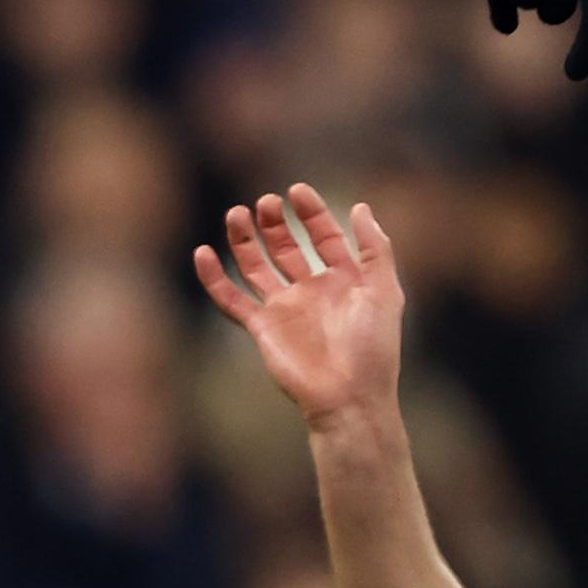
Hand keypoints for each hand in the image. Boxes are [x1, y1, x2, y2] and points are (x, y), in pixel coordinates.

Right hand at [194, 185, 404, 430]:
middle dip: (275, 223)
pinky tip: (203, 253)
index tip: (297, 190)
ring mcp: (284, 309)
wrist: (349, 397)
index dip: (312, 213)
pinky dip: (214, 277)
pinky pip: (231, 298)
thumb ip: (374, 248)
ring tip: (236, 214)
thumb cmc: (373, 347)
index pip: (324, 237)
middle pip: (286, 247)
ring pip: (256, 267)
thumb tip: (362, 207)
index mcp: (344, 281)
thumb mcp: (385, 290)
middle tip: (266, 203)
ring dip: (244, 241)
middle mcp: (312, 291)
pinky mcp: (261, 328)